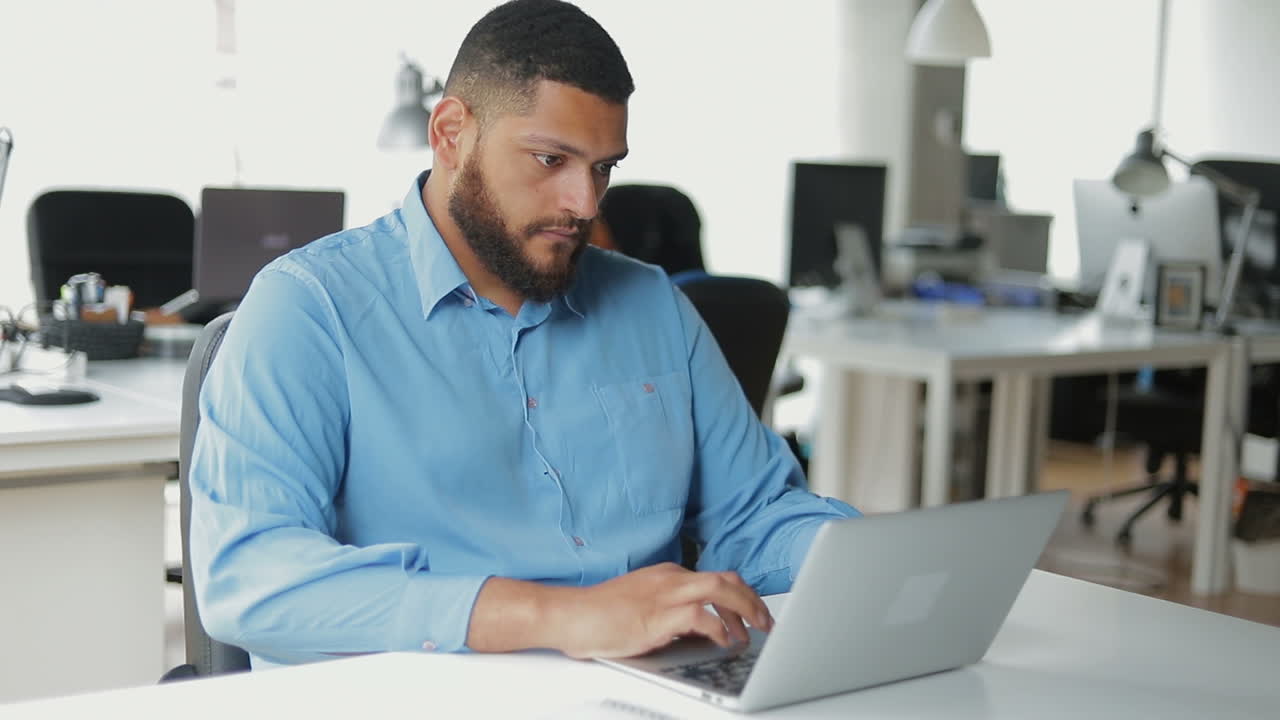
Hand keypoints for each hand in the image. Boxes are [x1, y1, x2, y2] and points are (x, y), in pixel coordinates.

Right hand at [553, 562, 774, 659]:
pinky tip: (722, 641)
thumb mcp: (644, 608)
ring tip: (754, 631)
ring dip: (745, 610)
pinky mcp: (656, 615)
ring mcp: (664, 594)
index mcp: (668, 575)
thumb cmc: (600, 615)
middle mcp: (671, 579)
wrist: (570, 615)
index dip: (743, 597)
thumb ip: (673, 613)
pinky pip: (699, 615)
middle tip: (766, 623)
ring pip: (720, 589)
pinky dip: (718, 628)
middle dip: (753, 601)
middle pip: (727, 579)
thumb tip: (701, 630)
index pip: (718, 579)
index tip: (755, 615)